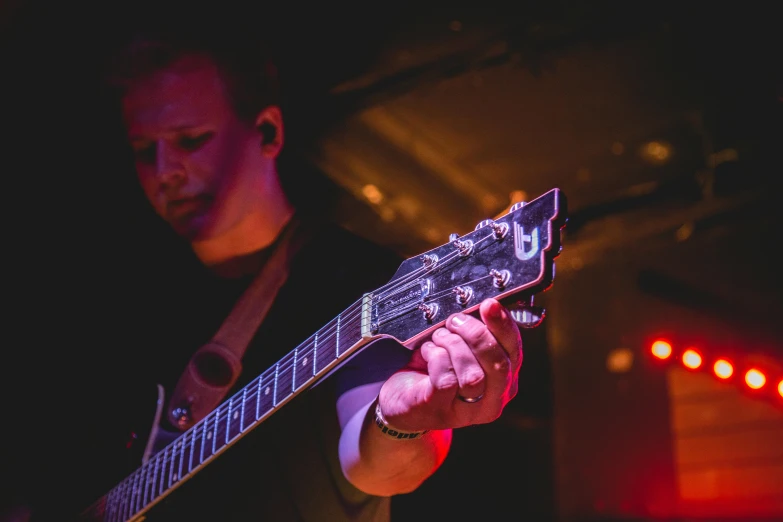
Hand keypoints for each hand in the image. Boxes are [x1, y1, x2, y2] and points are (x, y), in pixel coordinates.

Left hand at [379, 297, 522, 430]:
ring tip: (439, 337)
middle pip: (499, 365)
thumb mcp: (462, 348)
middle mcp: (492, 401)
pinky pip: (446, 380)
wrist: (401, 397)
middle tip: (456, 321)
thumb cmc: (435, 370)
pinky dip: (436, 357)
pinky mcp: (442, 410)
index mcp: (505, 382)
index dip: (504, 326)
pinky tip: (428, 352)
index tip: (490, 305)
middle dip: (477, 335)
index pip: (514, 352)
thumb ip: (478, 333)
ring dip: (453, 346)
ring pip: (473, 375)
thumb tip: (486, 307)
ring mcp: (468, 411)